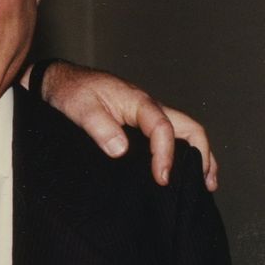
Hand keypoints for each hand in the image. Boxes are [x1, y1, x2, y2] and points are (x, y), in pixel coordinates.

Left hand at [28, 61, 217, 190]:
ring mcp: (146, 115)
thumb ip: (100, 128)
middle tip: (204, 184)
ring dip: (198, 155)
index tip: (162, 178)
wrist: (60, 80)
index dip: (166, 155)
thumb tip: (121, 150)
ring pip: (183, 132)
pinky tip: (178, 171)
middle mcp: (149, 107)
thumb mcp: (80, 108)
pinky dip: (181, 153)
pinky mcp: (139, 123)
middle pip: (189, 128)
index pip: (163, 129)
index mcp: (138, 102)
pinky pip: (168, 136)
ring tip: (203, 183)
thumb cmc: (71, 90)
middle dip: (202, 155)